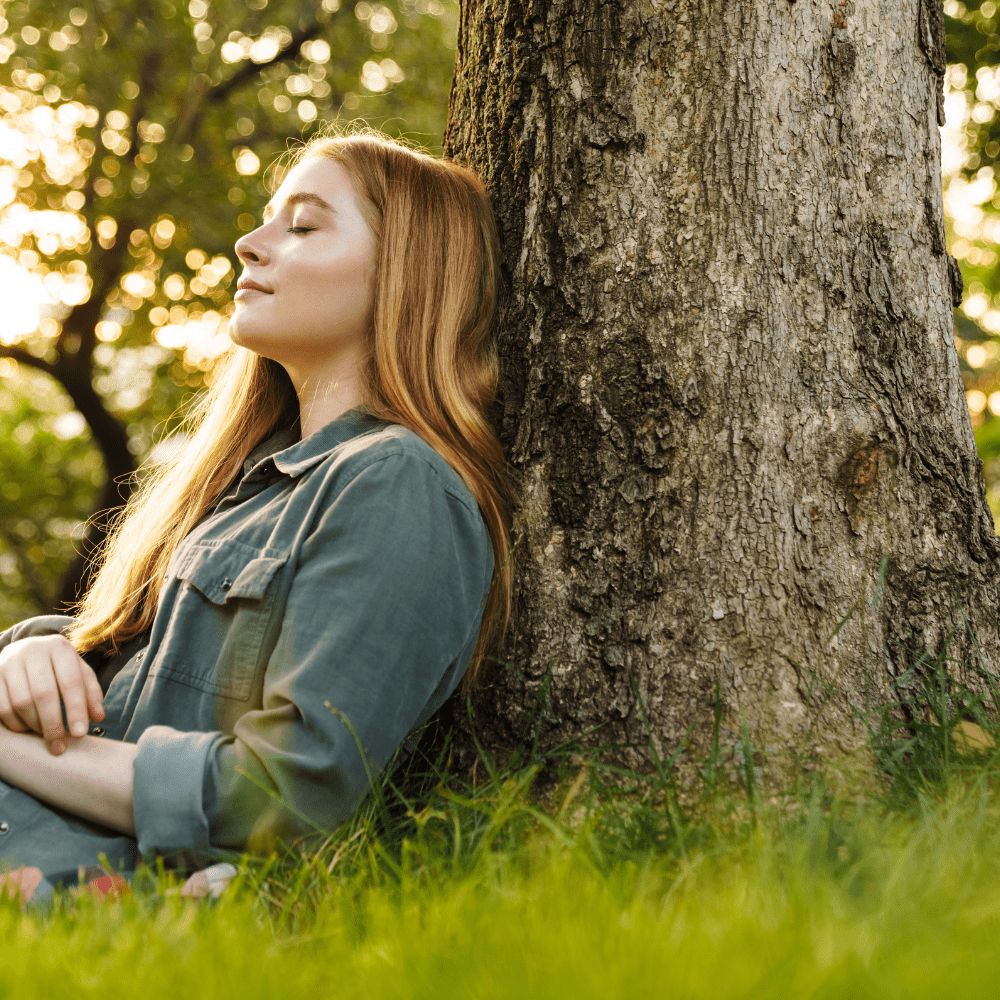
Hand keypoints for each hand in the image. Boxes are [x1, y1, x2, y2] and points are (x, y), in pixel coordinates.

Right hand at [0, 635, 104, 754]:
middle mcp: (32, 651)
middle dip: (53, 724)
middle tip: (59, 746)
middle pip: (43, 693)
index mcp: (59, 648)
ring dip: (34, 726)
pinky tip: (27, 729)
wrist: (25, 651)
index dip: (76, 709)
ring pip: (21, 702)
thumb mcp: (79, 672)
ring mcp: (9, 663)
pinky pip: (1, 708)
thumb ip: (90, 692)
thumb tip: (98, 717)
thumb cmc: (58, 667)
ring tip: (45, 736)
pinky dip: (15, 724)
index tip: (80, 734)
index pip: (70, 681)